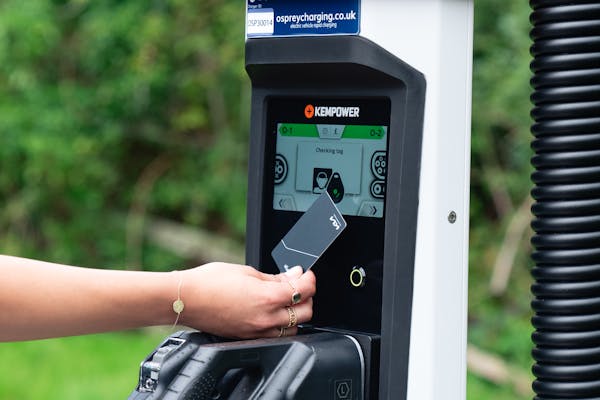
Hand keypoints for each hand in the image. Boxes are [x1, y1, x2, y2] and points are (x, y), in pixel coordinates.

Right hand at [179, 263, 315, 338]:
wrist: (186, 299)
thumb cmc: (209, 282)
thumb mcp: (247, 271)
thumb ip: (275, 277)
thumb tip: (293, 276)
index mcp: (268, 298)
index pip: (304, 290)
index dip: (309, 279)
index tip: (306, 274)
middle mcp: (266, 319)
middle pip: (305, 312)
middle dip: (306, 296)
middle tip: (298, 284)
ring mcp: (257, 331)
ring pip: (293, 328)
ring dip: (295, 313)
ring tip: (285, 299)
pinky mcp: (248, 337)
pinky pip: (276, 336)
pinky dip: (280, 325)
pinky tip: (272, 312)